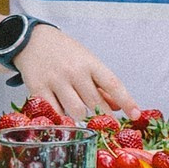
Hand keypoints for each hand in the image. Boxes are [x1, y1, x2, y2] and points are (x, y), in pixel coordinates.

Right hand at [13, 26, 134, 122]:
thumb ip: (102, 86)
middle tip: (106, 126)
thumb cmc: (64, 53)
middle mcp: (74, 71)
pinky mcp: (38, 89)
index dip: (127, 101)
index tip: (136, 115)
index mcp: (90, 63)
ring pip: (77, 111)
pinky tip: (63, 114)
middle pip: (95, 103)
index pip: (113, 84)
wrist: (32, 40)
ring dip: (82, 118)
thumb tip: (120, 107)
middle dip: (104, 118)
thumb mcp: (87, 62)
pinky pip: (56, 113)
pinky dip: (62, 118)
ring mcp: (56, 80)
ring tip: (80, 114)